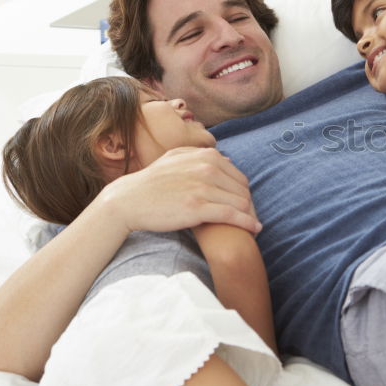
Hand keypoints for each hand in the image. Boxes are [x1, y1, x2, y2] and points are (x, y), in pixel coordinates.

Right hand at [97, 146, 260, 234]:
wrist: (129, 200)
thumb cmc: (153, 182)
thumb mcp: (176, 158)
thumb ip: (201, 156)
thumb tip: (226, 158)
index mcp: (206, 156)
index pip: (240, 177)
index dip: (244, 194)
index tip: (244, 207)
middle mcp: (207, 168)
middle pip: (244, 190)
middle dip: (249, 206)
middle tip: (250, 219)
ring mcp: (203, 187)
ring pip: (242, 203)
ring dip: (250, 216)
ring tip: (253, 226)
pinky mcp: (198, 208)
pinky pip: (232, 215)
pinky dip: (247, 223)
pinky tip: (255, 229)